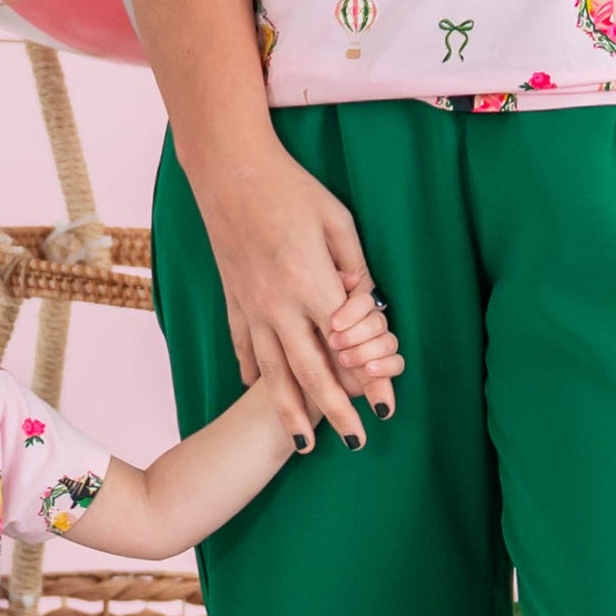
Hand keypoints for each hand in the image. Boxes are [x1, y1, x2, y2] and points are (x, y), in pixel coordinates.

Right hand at [197, 140, 387, 450]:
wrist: (230, 170)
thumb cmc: (292, 189)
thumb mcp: (338, 221)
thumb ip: (356, 267)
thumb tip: (367, 306)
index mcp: (311, 282)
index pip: (347, 345)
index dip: (369, 379)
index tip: (386, 407)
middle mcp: (278, 303)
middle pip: (309, 370)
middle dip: (333, 411)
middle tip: (356, 442)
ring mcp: (251, 306)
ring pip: (271, 371)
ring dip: (288, 411)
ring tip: (302, 445)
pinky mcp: (232, 299)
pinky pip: (243, 345)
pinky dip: (251, 373)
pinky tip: (258, 392)